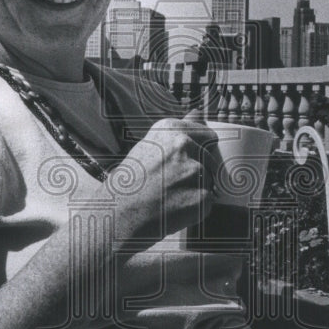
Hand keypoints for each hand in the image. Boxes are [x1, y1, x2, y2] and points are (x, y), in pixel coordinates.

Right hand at [106, 113, 217, 244]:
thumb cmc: (129, 183)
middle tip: (171, 184)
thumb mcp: (150, 147)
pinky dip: (195, 209)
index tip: (185, 163)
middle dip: (197, 172)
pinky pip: (208, 201)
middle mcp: (185, 144)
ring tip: (170, 197)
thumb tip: (199, 113)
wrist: (118, 216)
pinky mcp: (203, 196)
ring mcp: (196, 170)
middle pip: (210, 158)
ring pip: (209, 180)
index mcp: (171, 129)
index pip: (208, 134)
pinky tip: (174, 209)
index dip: (200, 150)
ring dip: (196, 190)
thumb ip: (179, 132)